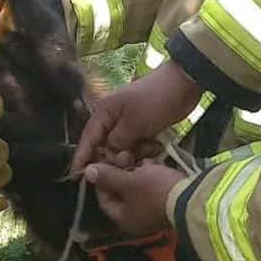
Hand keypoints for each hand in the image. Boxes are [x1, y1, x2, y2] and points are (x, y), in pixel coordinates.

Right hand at [72, 60, 201, 173]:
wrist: (184, 84)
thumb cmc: (156, 100)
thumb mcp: (134, 123)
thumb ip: (118, 142)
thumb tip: (109, 155)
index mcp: (104, 113)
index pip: (88, 139)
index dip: (82, 158)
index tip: (76, 176)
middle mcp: (112, 119)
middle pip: (105, 147)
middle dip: (115, 158)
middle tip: (129, 163)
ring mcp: (128, 124)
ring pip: (122, 149)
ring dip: (134, 154)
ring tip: (149, 150)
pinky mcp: (142, 128)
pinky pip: (137, 146)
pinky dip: (144, 150)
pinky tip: (156, 148)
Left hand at [85, 160, 185, 235]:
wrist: (193, 198)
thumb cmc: (157, 193)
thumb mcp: (129, 182)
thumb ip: (107, 177)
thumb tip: (87, 173)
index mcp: (123, 218)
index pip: (103, 198)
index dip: (102, 179)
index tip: (104, 163)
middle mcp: (137, 218)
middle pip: (121, 191)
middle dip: (121, 171)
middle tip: (124, 157)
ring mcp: (153, 210)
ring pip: (137, 186)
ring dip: (137, 171)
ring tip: (141, 160)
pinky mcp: (166, 201)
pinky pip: (152, 186)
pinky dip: (151, 174)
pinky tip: (154, 163)